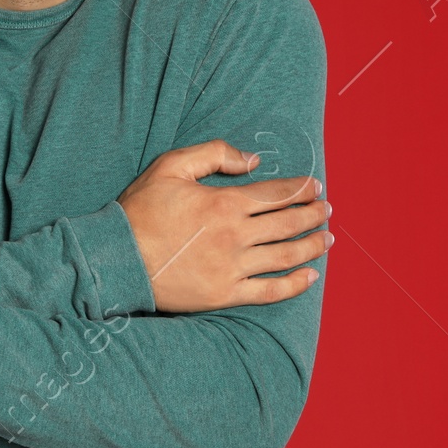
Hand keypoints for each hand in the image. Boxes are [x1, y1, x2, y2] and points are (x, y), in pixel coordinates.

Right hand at [116, 140, 330, 312]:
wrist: (119, 258)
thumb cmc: (142, 210)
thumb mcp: (171, 165)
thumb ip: (214, 154)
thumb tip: (253, 160)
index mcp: (225, 203)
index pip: (276, 194)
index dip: (301, 189)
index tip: (316, 186)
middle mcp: (236, 236)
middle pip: (288, 224)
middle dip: (313, 215)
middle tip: (328, 210)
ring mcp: (233, 268)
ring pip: (285, 256)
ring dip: (312, 246)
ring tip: (328, 240)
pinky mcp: (225, 293)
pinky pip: (270, 291)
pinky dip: (294, 284)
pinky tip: (310, 276)